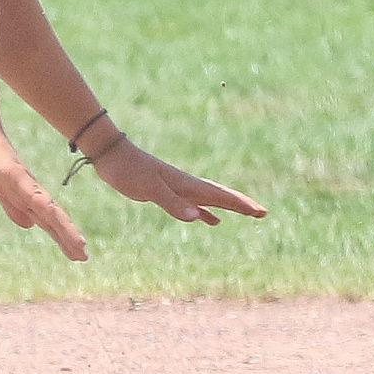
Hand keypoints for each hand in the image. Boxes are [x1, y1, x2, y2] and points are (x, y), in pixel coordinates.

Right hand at [0, 113, 87, 260]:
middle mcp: (28, 189)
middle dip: (67, 237)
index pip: (49, 219)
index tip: (79, 254)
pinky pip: (28, 191)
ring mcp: (21, 180)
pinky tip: (52, 216)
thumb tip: (30, 225)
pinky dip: (42, 206)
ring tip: (78, 244)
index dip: (63, 236)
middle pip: (51, 218)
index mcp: (26, 194)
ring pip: (46, 208)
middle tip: (84, 257)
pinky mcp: (12, 171)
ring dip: (62, 227)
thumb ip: (13, 206)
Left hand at [85, 135, 267, 225]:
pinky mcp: (166, 191)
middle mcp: (186, 185)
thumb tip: (198, 217)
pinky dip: (206, 211)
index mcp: (186, 184)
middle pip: (221, 196)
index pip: (220, 197)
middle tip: (262, 213)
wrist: (110, 154)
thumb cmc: (128, 170)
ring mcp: (177, 188)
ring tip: (246, 214)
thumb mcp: (149, 188)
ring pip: (210, 199)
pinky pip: (194, 203)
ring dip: (228, 207)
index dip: (241, 205)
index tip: (261, 211)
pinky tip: (211, 220)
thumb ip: (172, 203)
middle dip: (242, 204)